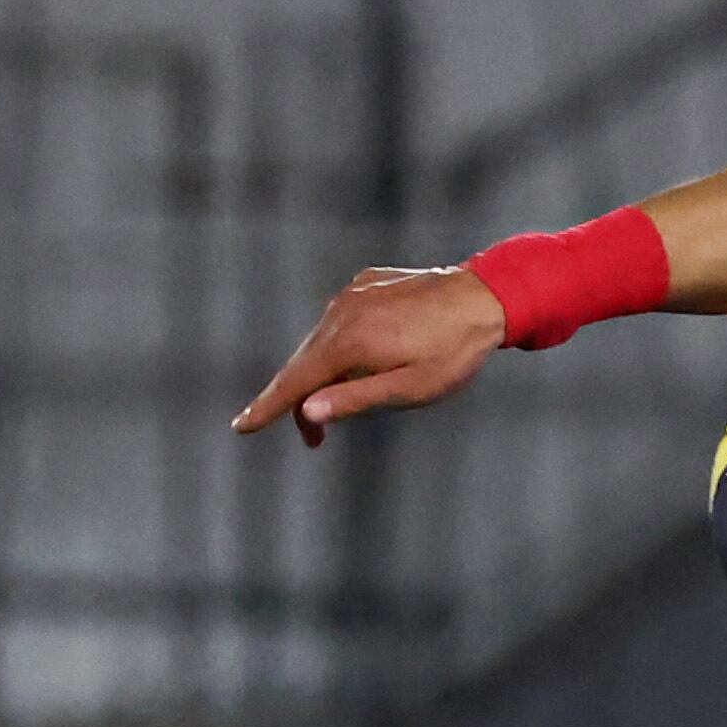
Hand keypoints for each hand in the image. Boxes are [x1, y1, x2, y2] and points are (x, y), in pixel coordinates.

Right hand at [235, 266, 508, 448]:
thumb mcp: (410, 388)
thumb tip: (308, 412)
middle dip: (301, 402)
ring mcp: (351, 295)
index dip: (267, 408)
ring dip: (324, 372)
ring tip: (346, 398)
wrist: (485, 297)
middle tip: (314, 442)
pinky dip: (342, 343)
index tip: (241, 427)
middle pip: (304, 364)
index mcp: (347, 344)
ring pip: (322, 341)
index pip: (295, 383)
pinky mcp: (365, 283)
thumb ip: (357, 400)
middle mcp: (339, 314)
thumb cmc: (452, 352)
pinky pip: (342, 320)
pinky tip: (369, 355)